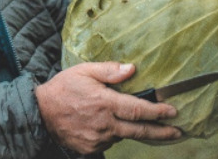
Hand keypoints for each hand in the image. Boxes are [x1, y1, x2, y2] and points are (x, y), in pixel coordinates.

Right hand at [35, 62, 181, 153]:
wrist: (40, 113)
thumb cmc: (62, 88)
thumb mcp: (84, 71)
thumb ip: (109, 70)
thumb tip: (132, 69)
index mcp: (105, 103)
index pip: (139, 110)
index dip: (158, 112)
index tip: (173, 112)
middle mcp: (104, 124)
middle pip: (140, 130)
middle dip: (162, 132)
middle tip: (178, 131)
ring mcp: (98, 139)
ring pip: (123, 135)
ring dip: (130, 129)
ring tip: (129, 121)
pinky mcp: (91, 149)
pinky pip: (109, 142)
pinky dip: (112, 134)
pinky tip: (106, 126)